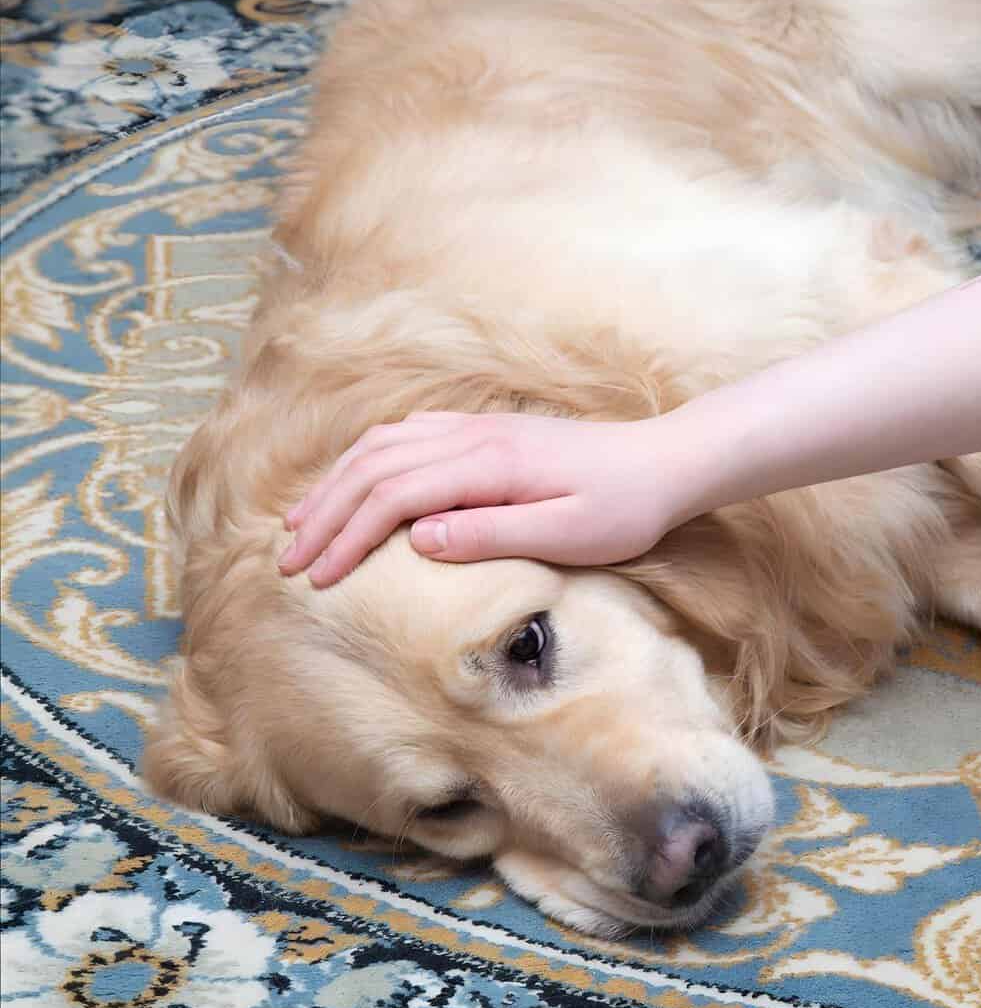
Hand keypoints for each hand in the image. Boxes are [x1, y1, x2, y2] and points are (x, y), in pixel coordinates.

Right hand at [278, 410, 694, 584]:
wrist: (666, 462)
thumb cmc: (624, 508)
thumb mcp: (568, 534)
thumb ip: (492, 534)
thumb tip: (419, 540)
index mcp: (487, 465)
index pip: (393, 496)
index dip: (347, 537)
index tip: (316, 579)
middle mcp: (472, 436)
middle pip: (373, 466)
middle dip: (324, 514)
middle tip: (287, 560)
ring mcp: (476, 428)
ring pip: (382, 446)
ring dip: (336, 484)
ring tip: (301, 524)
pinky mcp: (485, 432)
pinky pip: (407, 435)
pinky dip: (366, 460)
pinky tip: (354, 483)